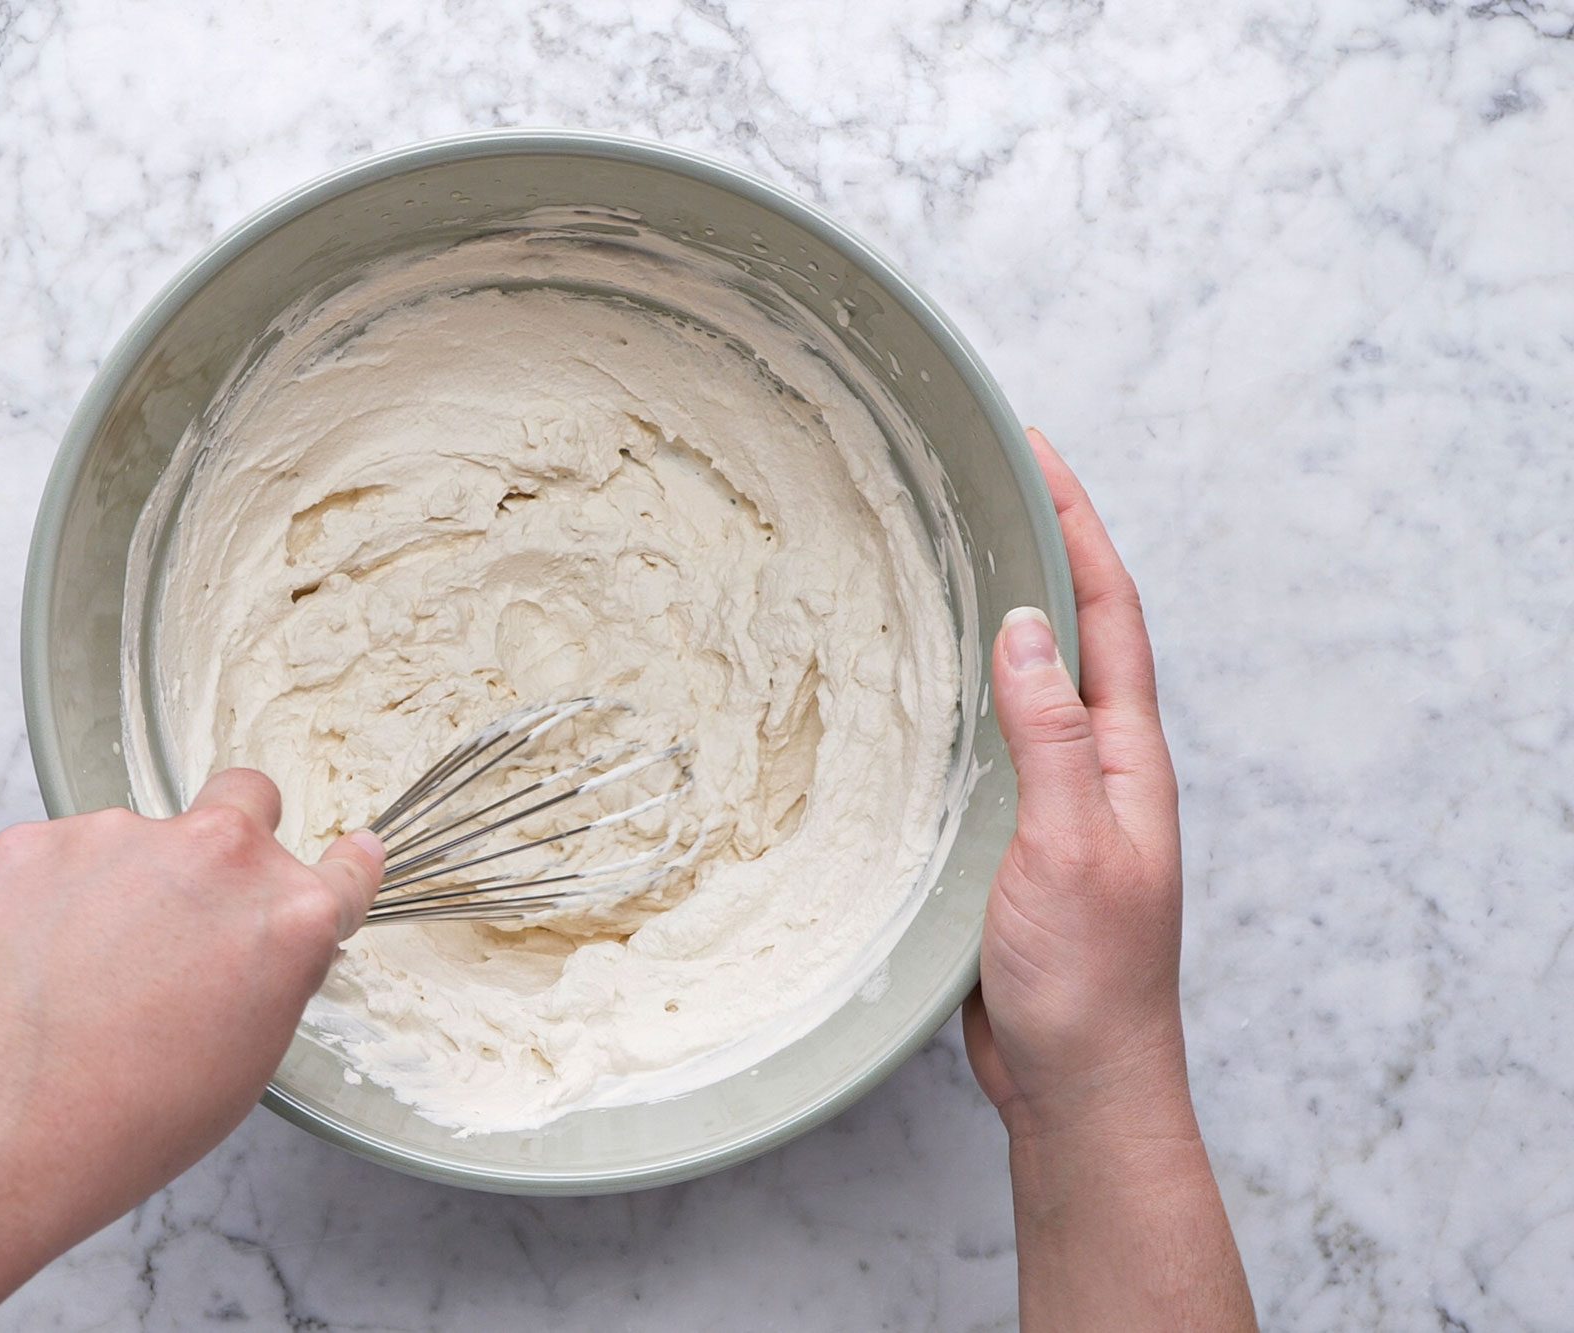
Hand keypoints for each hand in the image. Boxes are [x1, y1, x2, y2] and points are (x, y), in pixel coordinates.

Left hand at [0, 769, 382, 1332]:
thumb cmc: (115, 1126)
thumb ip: (268, 979)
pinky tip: (21, 966)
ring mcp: (119, 836)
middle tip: (190, 905)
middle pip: (248, 797)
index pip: (349, 866)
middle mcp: (217, 857)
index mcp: (288, 920)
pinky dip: (46, 896)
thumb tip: (255, 951)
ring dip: (122, 882)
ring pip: (136, 837)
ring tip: (74, 977)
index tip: (337, 865)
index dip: (341, 870)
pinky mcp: (32, 840)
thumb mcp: (240, 1068)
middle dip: (235, 834)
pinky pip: (54, 855)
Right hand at [962, 429, 1252, 1329]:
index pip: (1105, 611)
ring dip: (998, 609)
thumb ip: (1049, 735)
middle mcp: (1099, 764)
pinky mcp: (1018, 837)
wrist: (1081, 1084)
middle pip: (1071, 629)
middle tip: (978, 479)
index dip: (1073, 525)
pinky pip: (994, 739)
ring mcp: (1059, 800)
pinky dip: (964, 688)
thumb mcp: (1066, 846)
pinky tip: (922, 684)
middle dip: (1037, 544)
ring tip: (943, 552)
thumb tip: (1024, 625)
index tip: (1032, 452)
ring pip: (1029, 681)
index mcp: (1127, 756)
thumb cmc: (1086, 980)